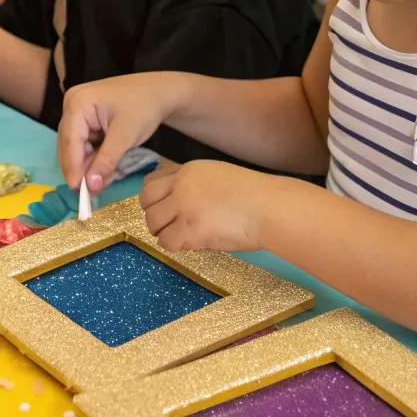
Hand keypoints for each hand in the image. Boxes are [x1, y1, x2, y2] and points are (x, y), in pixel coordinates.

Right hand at [58, 72, 182, 191]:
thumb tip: (90, 187)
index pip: (70, 140)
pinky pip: (84, 142)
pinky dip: (94, 156)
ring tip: (102, 180)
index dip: (73, 167)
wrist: (160, 91)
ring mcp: (77, 110)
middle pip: (69, 143)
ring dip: (88, 164)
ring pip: (76, 145)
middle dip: (80, 168)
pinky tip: (104, 168)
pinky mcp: (85, 117)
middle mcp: (72, 104)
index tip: (77, 190)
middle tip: (90, 191)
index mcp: (79, 102)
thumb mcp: (126, 136)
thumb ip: (106, 161)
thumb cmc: (144, 107)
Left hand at [141, 160, 266, 251]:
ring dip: (164, 232)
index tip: (160, 208)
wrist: (269, 207)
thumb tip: (174, 197)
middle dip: (154, 216)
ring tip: (182, 236)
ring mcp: (184, 207)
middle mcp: (181, 186)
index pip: (150, 183)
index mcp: (188, 171)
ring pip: (153, 224)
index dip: (151, 198)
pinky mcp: (190, 230)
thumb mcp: (217, 175)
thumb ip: (194, 183)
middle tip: (168, 226)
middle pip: (146, 203)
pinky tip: (192, 243)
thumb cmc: (253, 195)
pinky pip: (167, 242)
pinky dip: (176, 245)